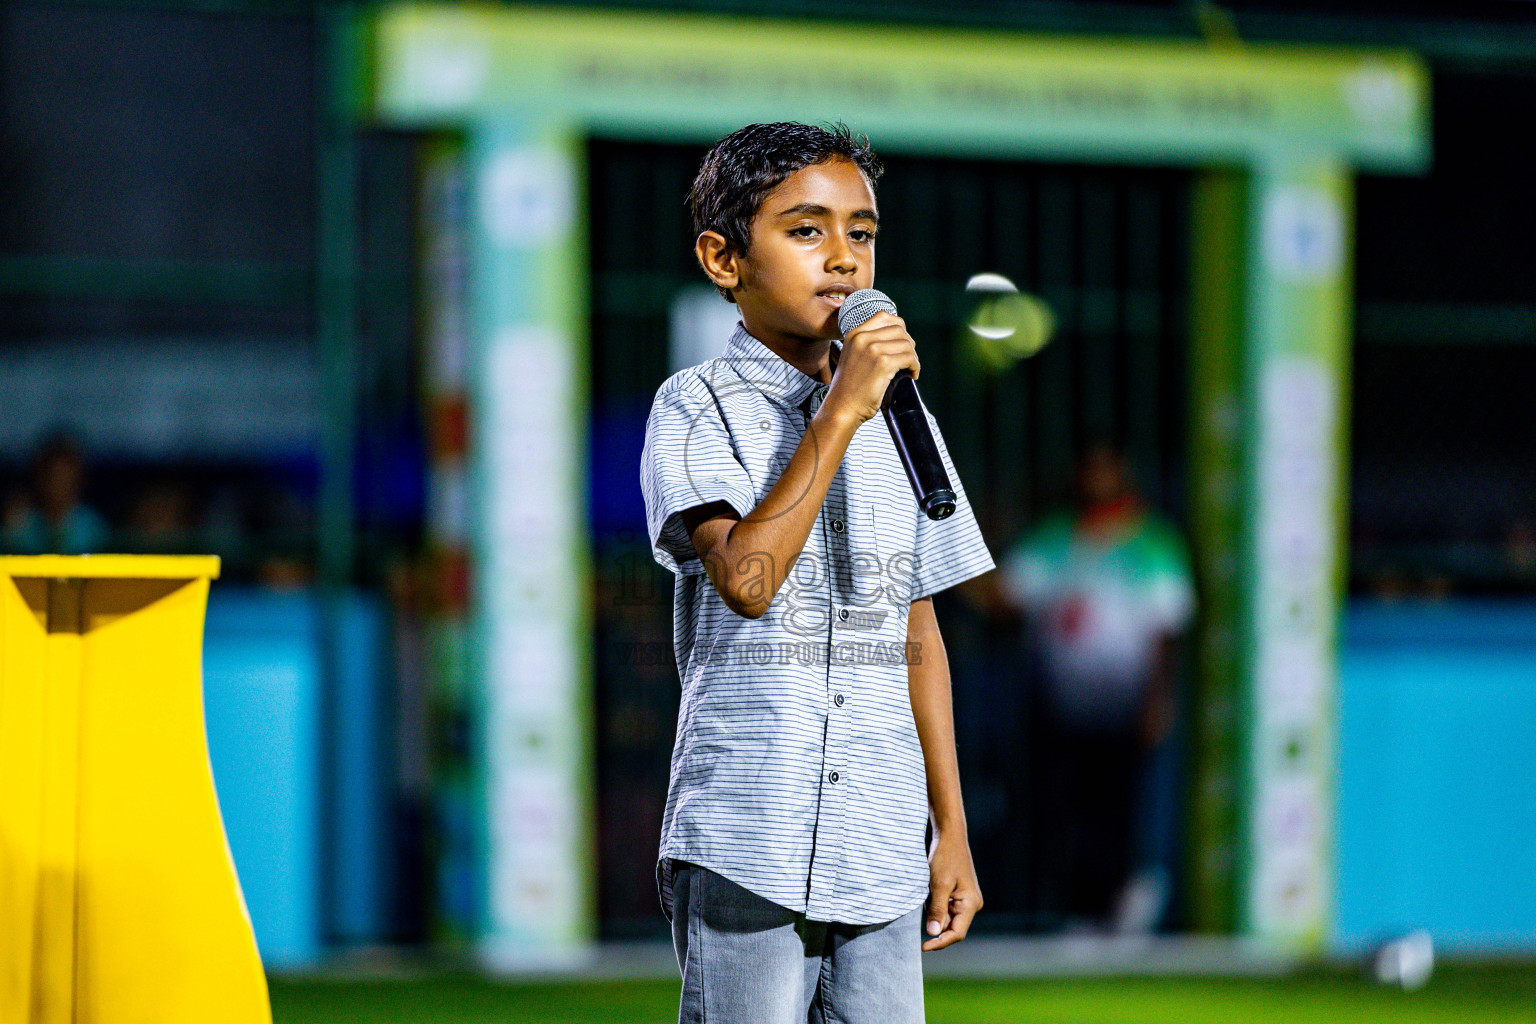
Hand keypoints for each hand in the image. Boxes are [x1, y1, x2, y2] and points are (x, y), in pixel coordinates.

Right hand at [821, 310, 918, 425]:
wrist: (841, 408)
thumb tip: (896, 339)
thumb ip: (868, 345)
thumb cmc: (849, 388)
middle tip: (908, 359)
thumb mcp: (852, 357)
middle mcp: (862, 338)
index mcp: (854, 334)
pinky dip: (915, 366)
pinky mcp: (883, 363)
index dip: (899, 328)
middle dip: (908, 344)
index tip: (901, 343)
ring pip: (907, 344)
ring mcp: (873, 349)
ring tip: (909, 369)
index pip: (884, 316)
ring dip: (913, 357)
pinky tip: (912, 375)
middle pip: (899, 329)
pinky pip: (909, 358)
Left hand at [921, 832, 981, 950]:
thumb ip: (936, 910)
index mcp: (971, 904)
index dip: (940, 942)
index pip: (957, 933)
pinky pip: (945, 907)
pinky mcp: (959, 893)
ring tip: (927, 891)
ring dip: (933, 910)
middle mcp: (972, 904)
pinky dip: (934, 903)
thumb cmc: (945, 857)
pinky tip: (929, 888)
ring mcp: (966, 899)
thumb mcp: (938, 884)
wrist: (949, 836)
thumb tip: (933, 933)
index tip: (923, 947)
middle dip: (935, 921)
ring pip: (946, 916)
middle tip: (922, 904)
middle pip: (951, 926)